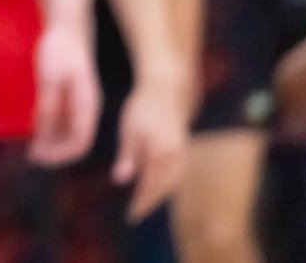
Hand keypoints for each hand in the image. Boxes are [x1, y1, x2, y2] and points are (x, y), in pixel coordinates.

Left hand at [29, 18, 101, 166]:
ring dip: (52, 141)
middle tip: (31, 156)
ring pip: (69, 130)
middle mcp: (86, 108)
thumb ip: (48, 108)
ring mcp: (79, 101)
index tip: (39, 158)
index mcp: (87, 106)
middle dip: (54, 151)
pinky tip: (35, 128)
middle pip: (75, 140)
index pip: (79, 142)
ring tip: (32, 146)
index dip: (59, 155)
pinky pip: (64, 118)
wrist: (67, 28)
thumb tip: (43, 136)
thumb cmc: (58, 51)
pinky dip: (51, 127)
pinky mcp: (71, 94)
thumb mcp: (49, 80)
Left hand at [110, 79, 185, 219]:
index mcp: (160, 153)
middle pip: (163, 188)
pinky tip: (155, 186)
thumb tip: (121, 180)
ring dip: (159, 195)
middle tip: (135, 214)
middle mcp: (175, 157)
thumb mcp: (129, 131)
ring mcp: (182, 154)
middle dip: (150, 202)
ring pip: (172, 182)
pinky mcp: (184, 150)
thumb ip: (127, 156)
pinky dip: (166, 184)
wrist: (165, 91)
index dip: (141, 202)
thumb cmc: (142, 108)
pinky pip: (177, 174)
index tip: (131, 215)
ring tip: (144, 203)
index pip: (150, 186)